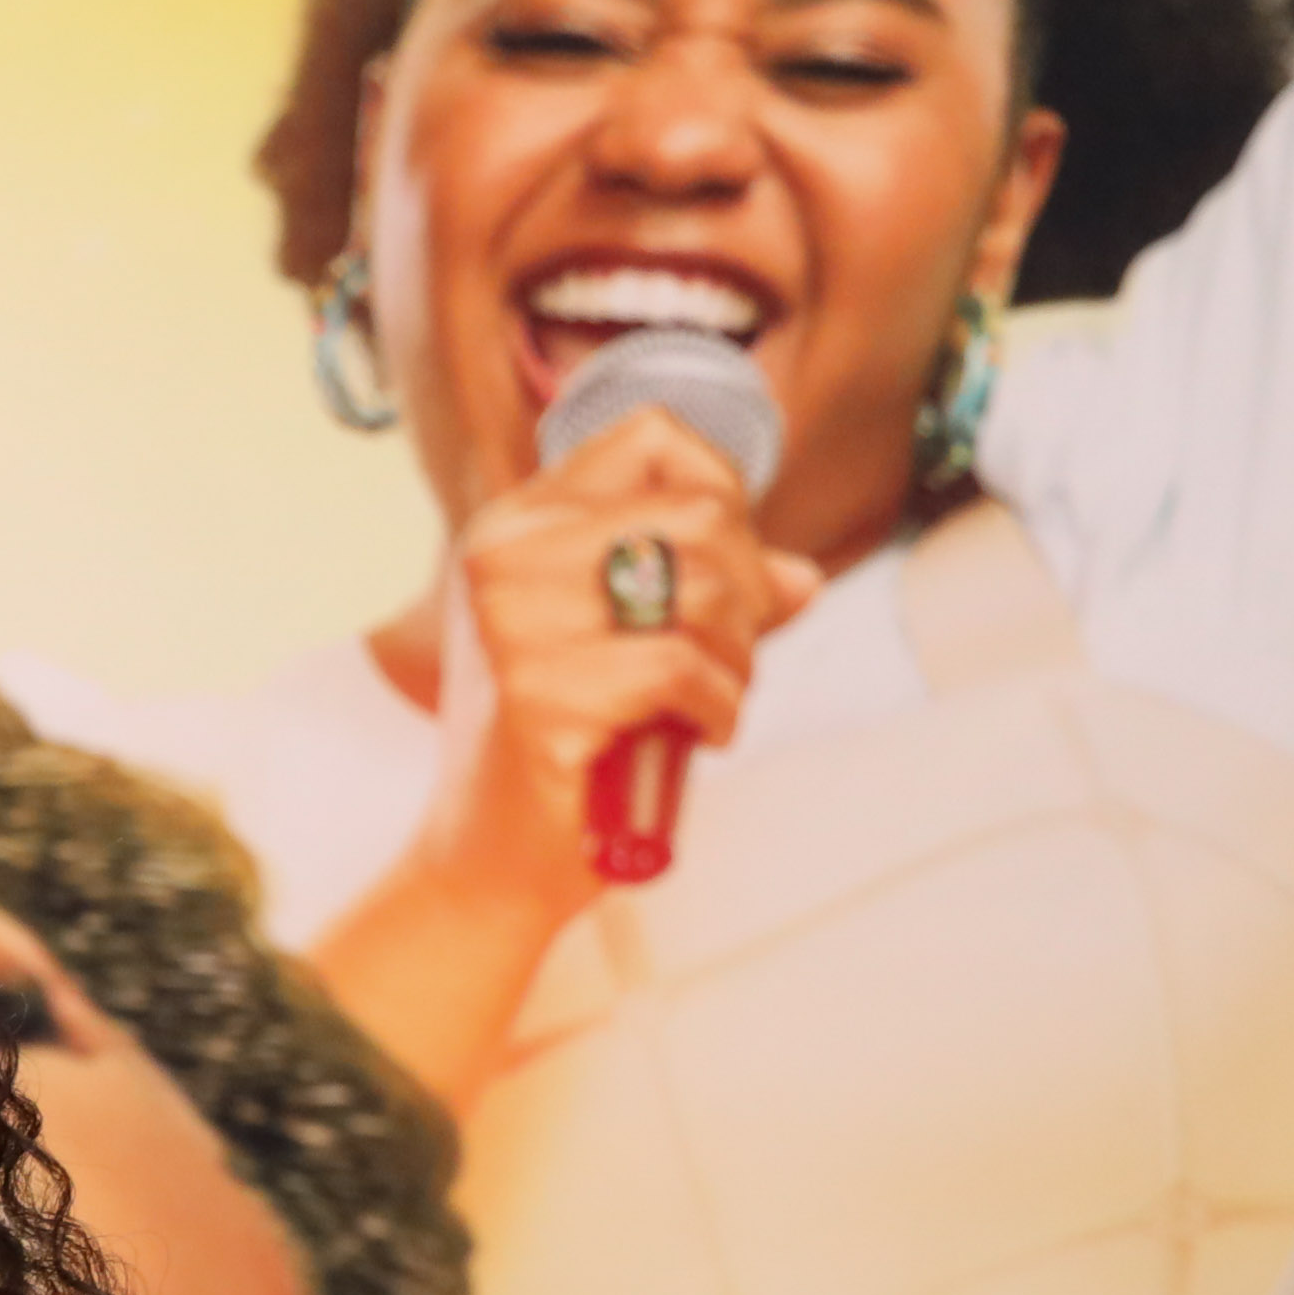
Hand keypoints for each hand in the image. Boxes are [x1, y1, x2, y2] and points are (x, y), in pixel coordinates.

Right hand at [410, 417, 817, 922]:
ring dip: (738, 655)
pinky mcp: (538, 693)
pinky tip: (696, 734)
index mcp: (514, 523)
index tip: (718, 565)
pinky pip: (684, 668)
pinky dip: (719, 708)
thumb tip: (802, 579)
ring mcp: (511, 624)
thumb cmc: (563, 741)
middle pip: (700, 515)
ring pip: (700, 588)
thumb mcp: (621, 639)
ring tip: (708, 698)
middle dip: (748, 593)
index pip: (653, 437)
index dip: (720, 491)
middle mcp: (501, 557)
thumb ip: (702, 590)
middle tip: (727, 655)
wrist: (491, 857)